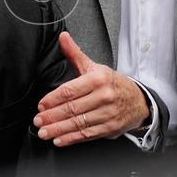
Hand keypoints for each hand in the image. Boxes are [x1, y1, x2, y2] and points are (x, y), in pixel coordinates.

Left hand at [34, 32, 149, 145]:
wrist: (139, 100)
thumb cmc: (113, 83)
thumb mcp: (94, 66)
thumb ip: (75, 53)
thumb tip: (63, 37)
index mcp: (98, 79)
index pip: (70, 90)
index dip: (53, 99)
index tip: (41, 105)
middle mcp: (104, 97)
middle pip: (72, 108)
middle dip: (52, 116)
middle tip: (38, 120)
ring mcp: (108, 114)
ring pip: (78, 123)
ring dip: (59, 129)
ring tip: (44, 131)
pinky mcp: (110, 128)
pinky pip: (88, 134)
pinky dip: (72, 139)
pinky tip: (59, 140)